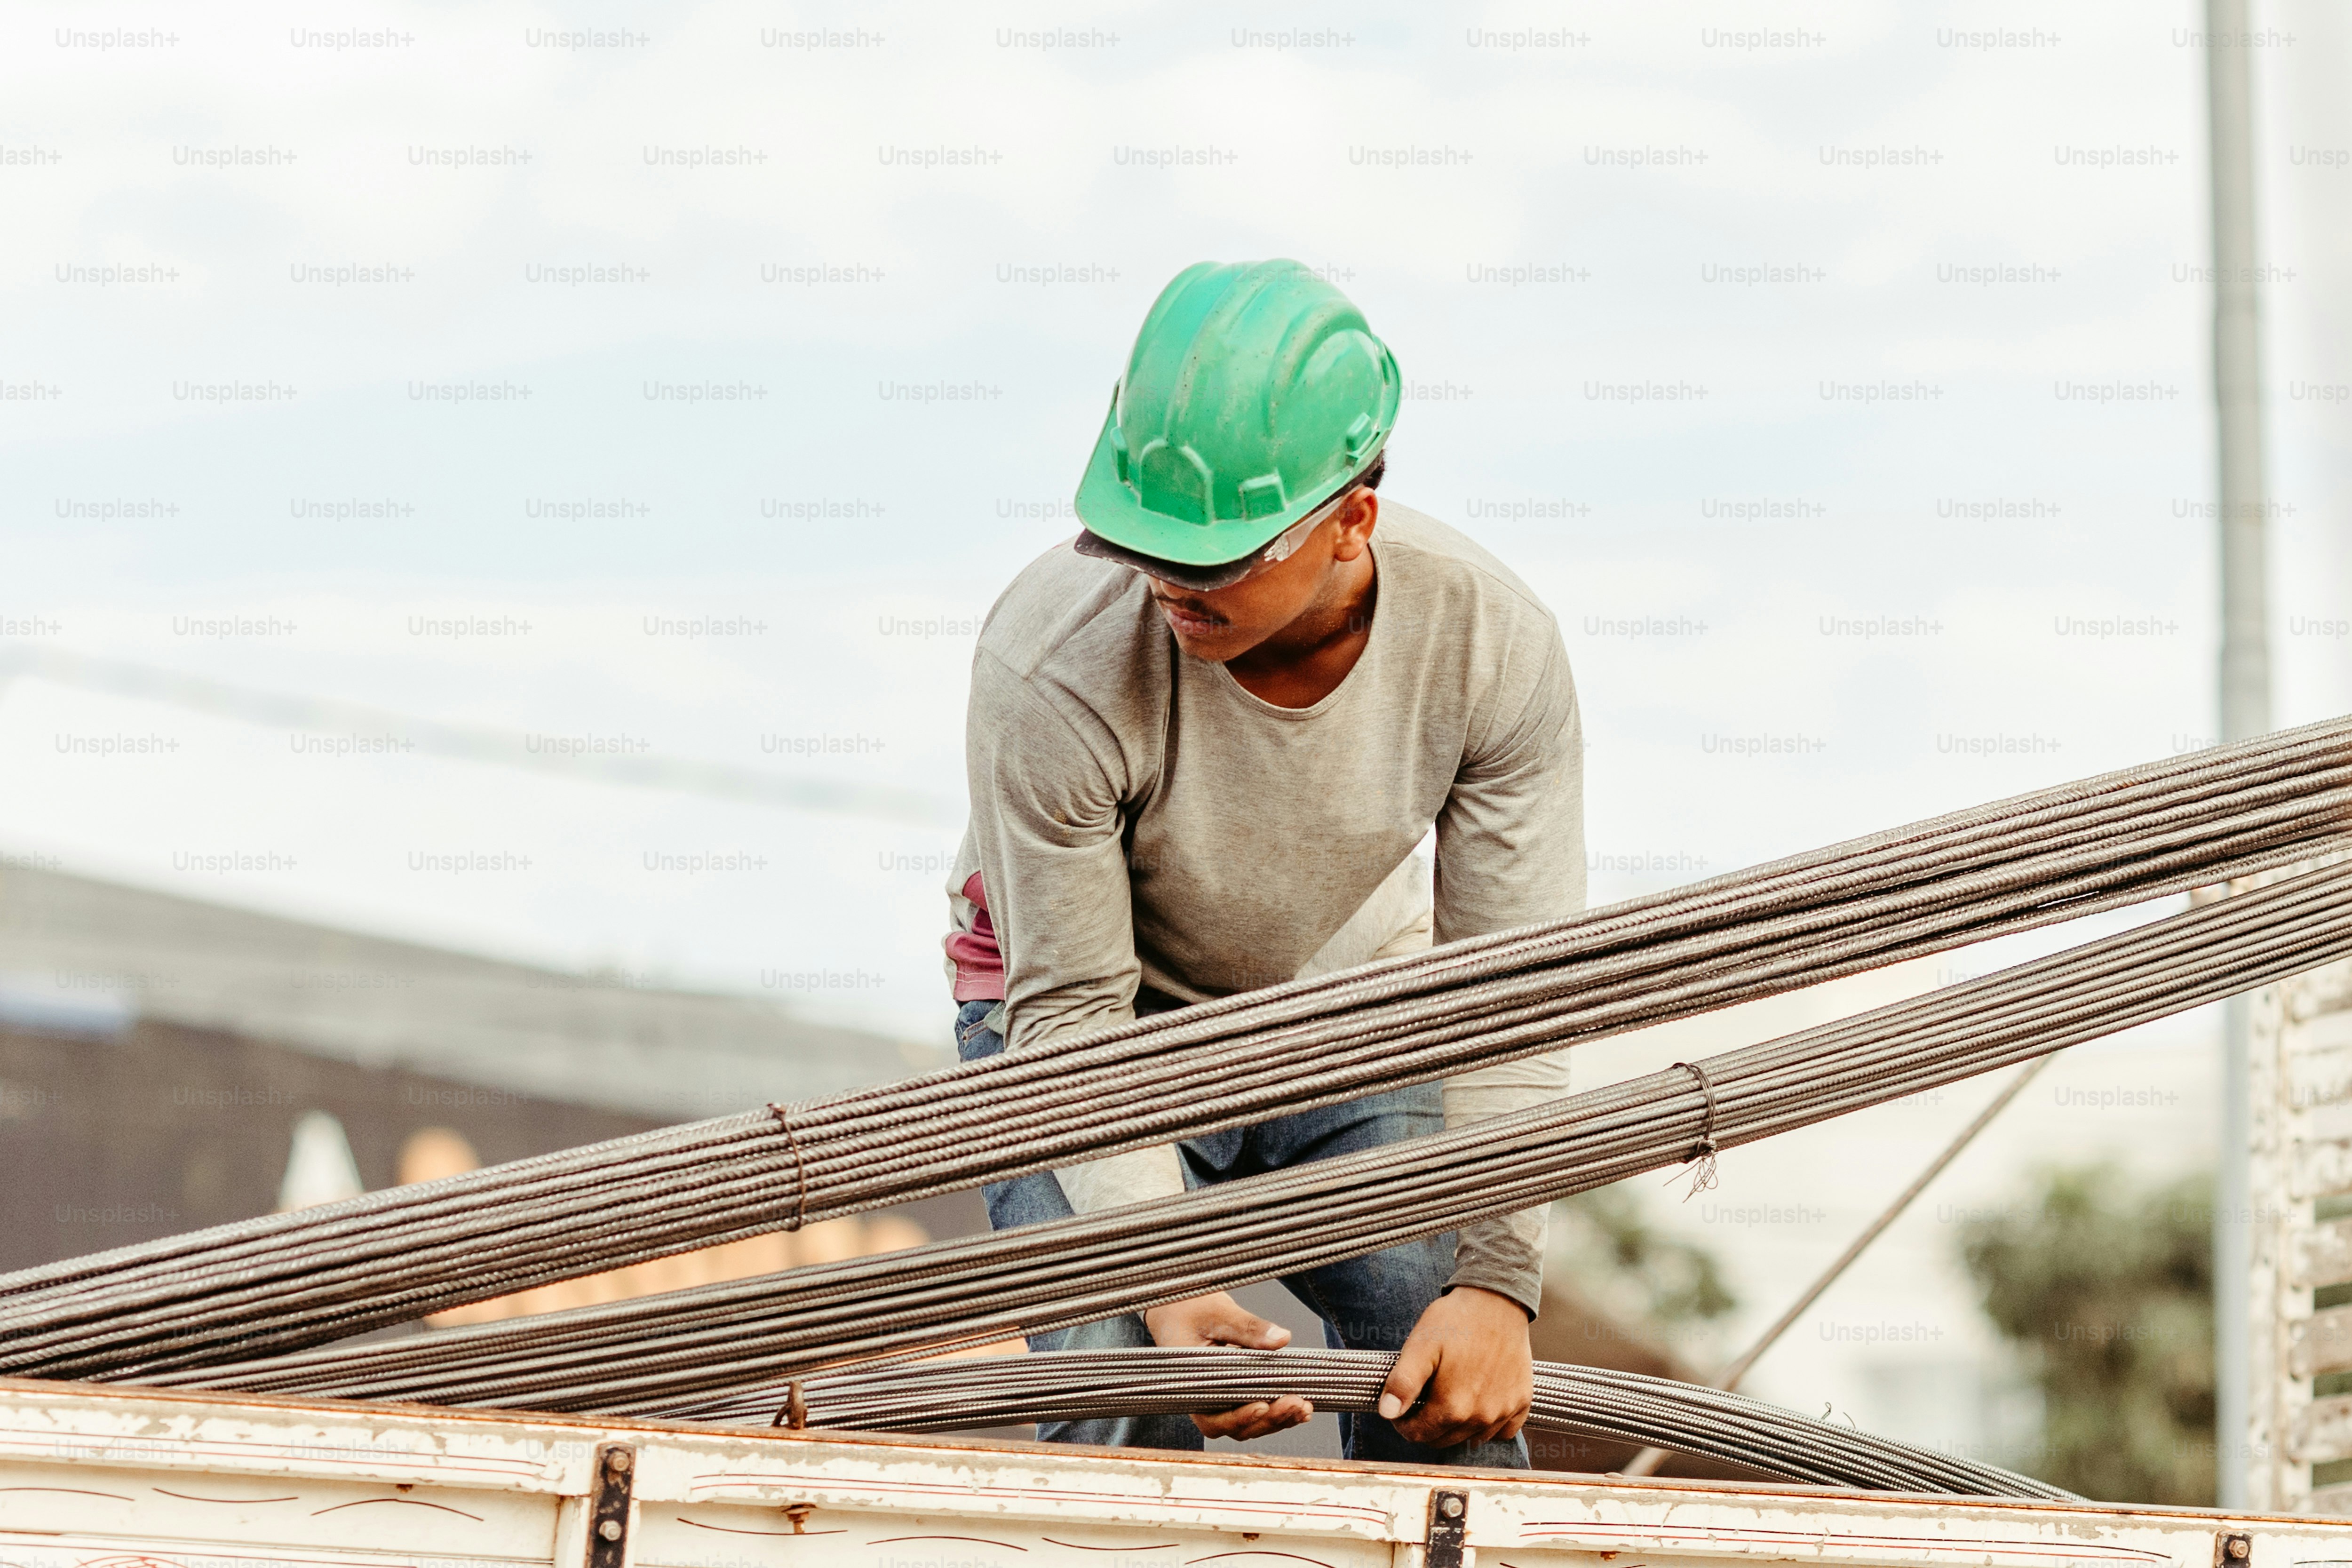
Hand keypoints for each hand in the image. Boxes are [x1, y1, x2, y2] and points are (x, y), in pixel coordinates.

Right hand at [1143, 1293, 1311, 1440]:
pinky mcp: (1234, 1394)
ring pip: (1248, 1425)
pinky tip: (1300, 1407)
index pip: (1212, 1418)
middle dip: (1269, 1419)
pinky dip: (1277, 1412)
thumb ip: (1247, 1328)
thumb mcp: (1219, 1313)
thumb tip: (1281, 1339)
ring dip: (1277, 1420)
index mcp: (1190, 1383)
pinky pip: (1254, 1412)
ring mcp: (1220, 1399)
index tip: (1263, 1406)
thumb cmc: (1191, 1310)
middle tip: (1297, 1403)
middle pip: (1236, 1427)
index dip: (1239, 1418)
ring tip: (1304, 1408)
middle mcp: (1204, 1399)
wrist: (1182, 1309)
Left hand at [1376, 1287, 1532, 1448]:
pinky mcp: (1522, 1403)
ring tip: (1451, 1395)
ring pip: (1472, 1438)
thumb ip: (1403, 1382)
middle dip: (1429, 1425)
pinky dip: (1489, 1425)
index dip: (1405, 1422)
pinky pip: (1503, 1431)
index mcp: (1452, 1406)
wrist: (1498, 1300)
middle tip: (1424, 1398)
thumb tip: (1387, 1413)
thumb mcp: (1421, 1346)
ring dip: (1457, 1426)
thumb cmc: (1456, 1321)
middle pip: (1444, 1440)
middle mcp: (1481, 1417)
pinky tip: (1480, 1402)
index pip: (1419, 1435)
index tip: (1403, 1406)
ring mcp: (1504, 1411)